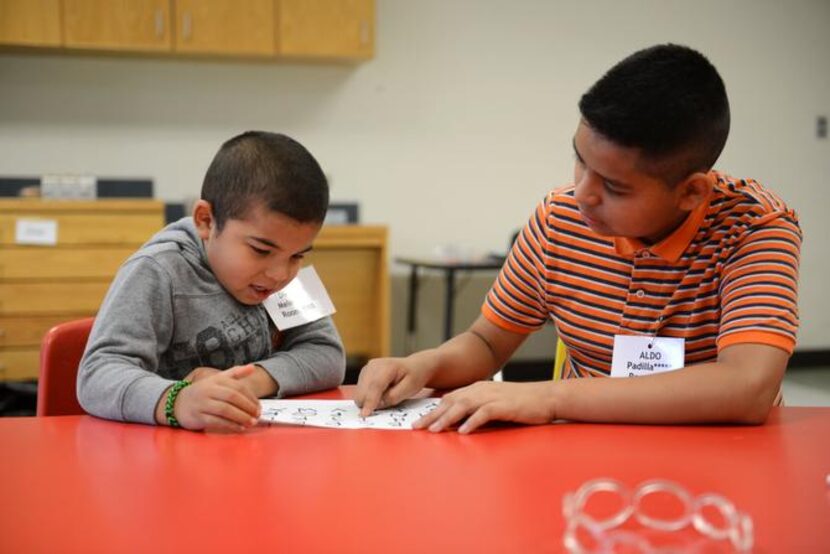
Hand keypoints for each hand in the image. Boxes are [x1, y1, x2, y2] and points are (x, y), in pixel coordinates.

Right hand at [173, 364, 260, 431]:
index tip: (258, 406)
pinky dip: (230, 425)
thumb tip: (252, 367)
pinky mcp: (198, 416)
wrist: (177, 403)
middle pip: (232, 397)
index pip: (237, 386)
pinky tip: (239, 427)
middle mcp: (208, 390)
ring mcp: (202, 403)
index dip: (250, 397)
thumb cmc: (202, 392)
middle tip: (257, 415)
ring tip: (251, 422)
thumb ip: (235, 373)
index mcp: (216, 380)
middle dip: (248, 407)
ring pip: (225, 409)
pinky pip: (216, 421)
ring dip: (241, 417)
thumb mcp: (217, 379)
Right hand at [354, 357, 432, 416]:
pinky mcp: (364, 373)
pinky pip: (360, 391)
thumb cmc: (414, 377)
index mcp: (387, 366)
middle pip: (363, 390)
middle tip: (385, 404)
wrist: (414, 366)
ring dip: (368, 400)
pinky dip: (368, 396)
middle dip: (369, 402)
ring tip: (386, 395)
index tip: (365, 415)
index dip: (370, 401)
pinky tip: (381, 393)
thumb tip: (377, 405)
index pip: (375, 386)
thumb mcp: (409, 389)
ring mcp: (367, 368)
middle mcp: (373, 365)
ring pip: (359, 392)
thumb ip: (393, 397)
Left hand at [413, 381, 555, 433]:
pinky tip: (463, 431)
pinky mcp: (504, 405)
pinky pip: (484, 413)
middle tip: (416, 427)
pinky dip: (472, 421)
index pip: (449, 399)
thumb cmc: (520, 403)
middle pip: (451, 402)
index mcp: (476, 389)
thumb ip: (476, 410)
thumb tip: (457, 424)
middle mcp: (481, 390)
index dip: (432, 410)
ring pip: (463, 406)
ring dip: (447, 418)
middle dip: (432, 415)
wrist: (546, 397)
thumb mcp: (494, 403)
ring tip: (434, 430)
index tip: (418, 422)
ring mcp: (492, 396)